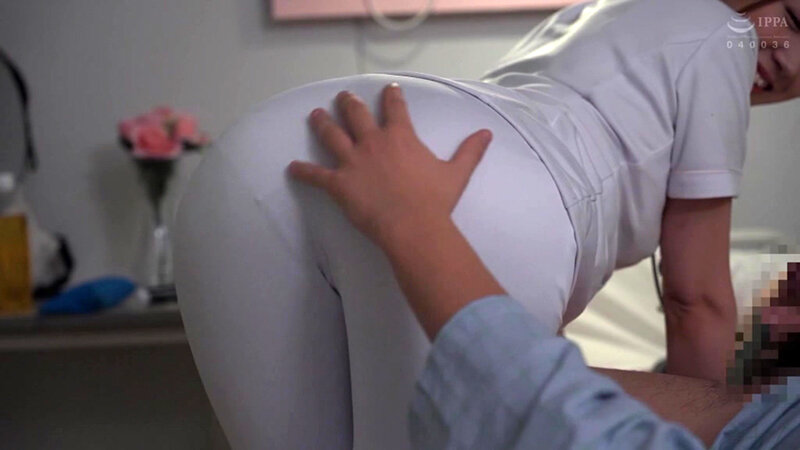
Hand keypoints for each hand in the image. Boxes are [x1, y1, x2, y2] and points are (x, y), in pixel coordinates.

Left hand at [287, 82, 492, 247]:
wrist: (413, 226)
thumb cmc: (435, 201)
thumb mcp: (457, 173)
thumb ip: (470, 151)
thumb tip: (487, 133)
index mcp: (401, 137)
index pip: (395, 108)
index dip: (391, 96)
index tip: (388, 89)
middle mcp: (373, 142)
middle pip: (356, 115)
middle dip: (349, 103)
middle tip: (344, 97)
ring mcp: (353, 161)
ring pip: (331, 135)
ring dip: (322, 124)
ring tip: (315, 115)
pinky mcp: (338, 183)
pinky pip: (316, 175)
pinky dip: (303, 171)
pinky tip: (292, 167)